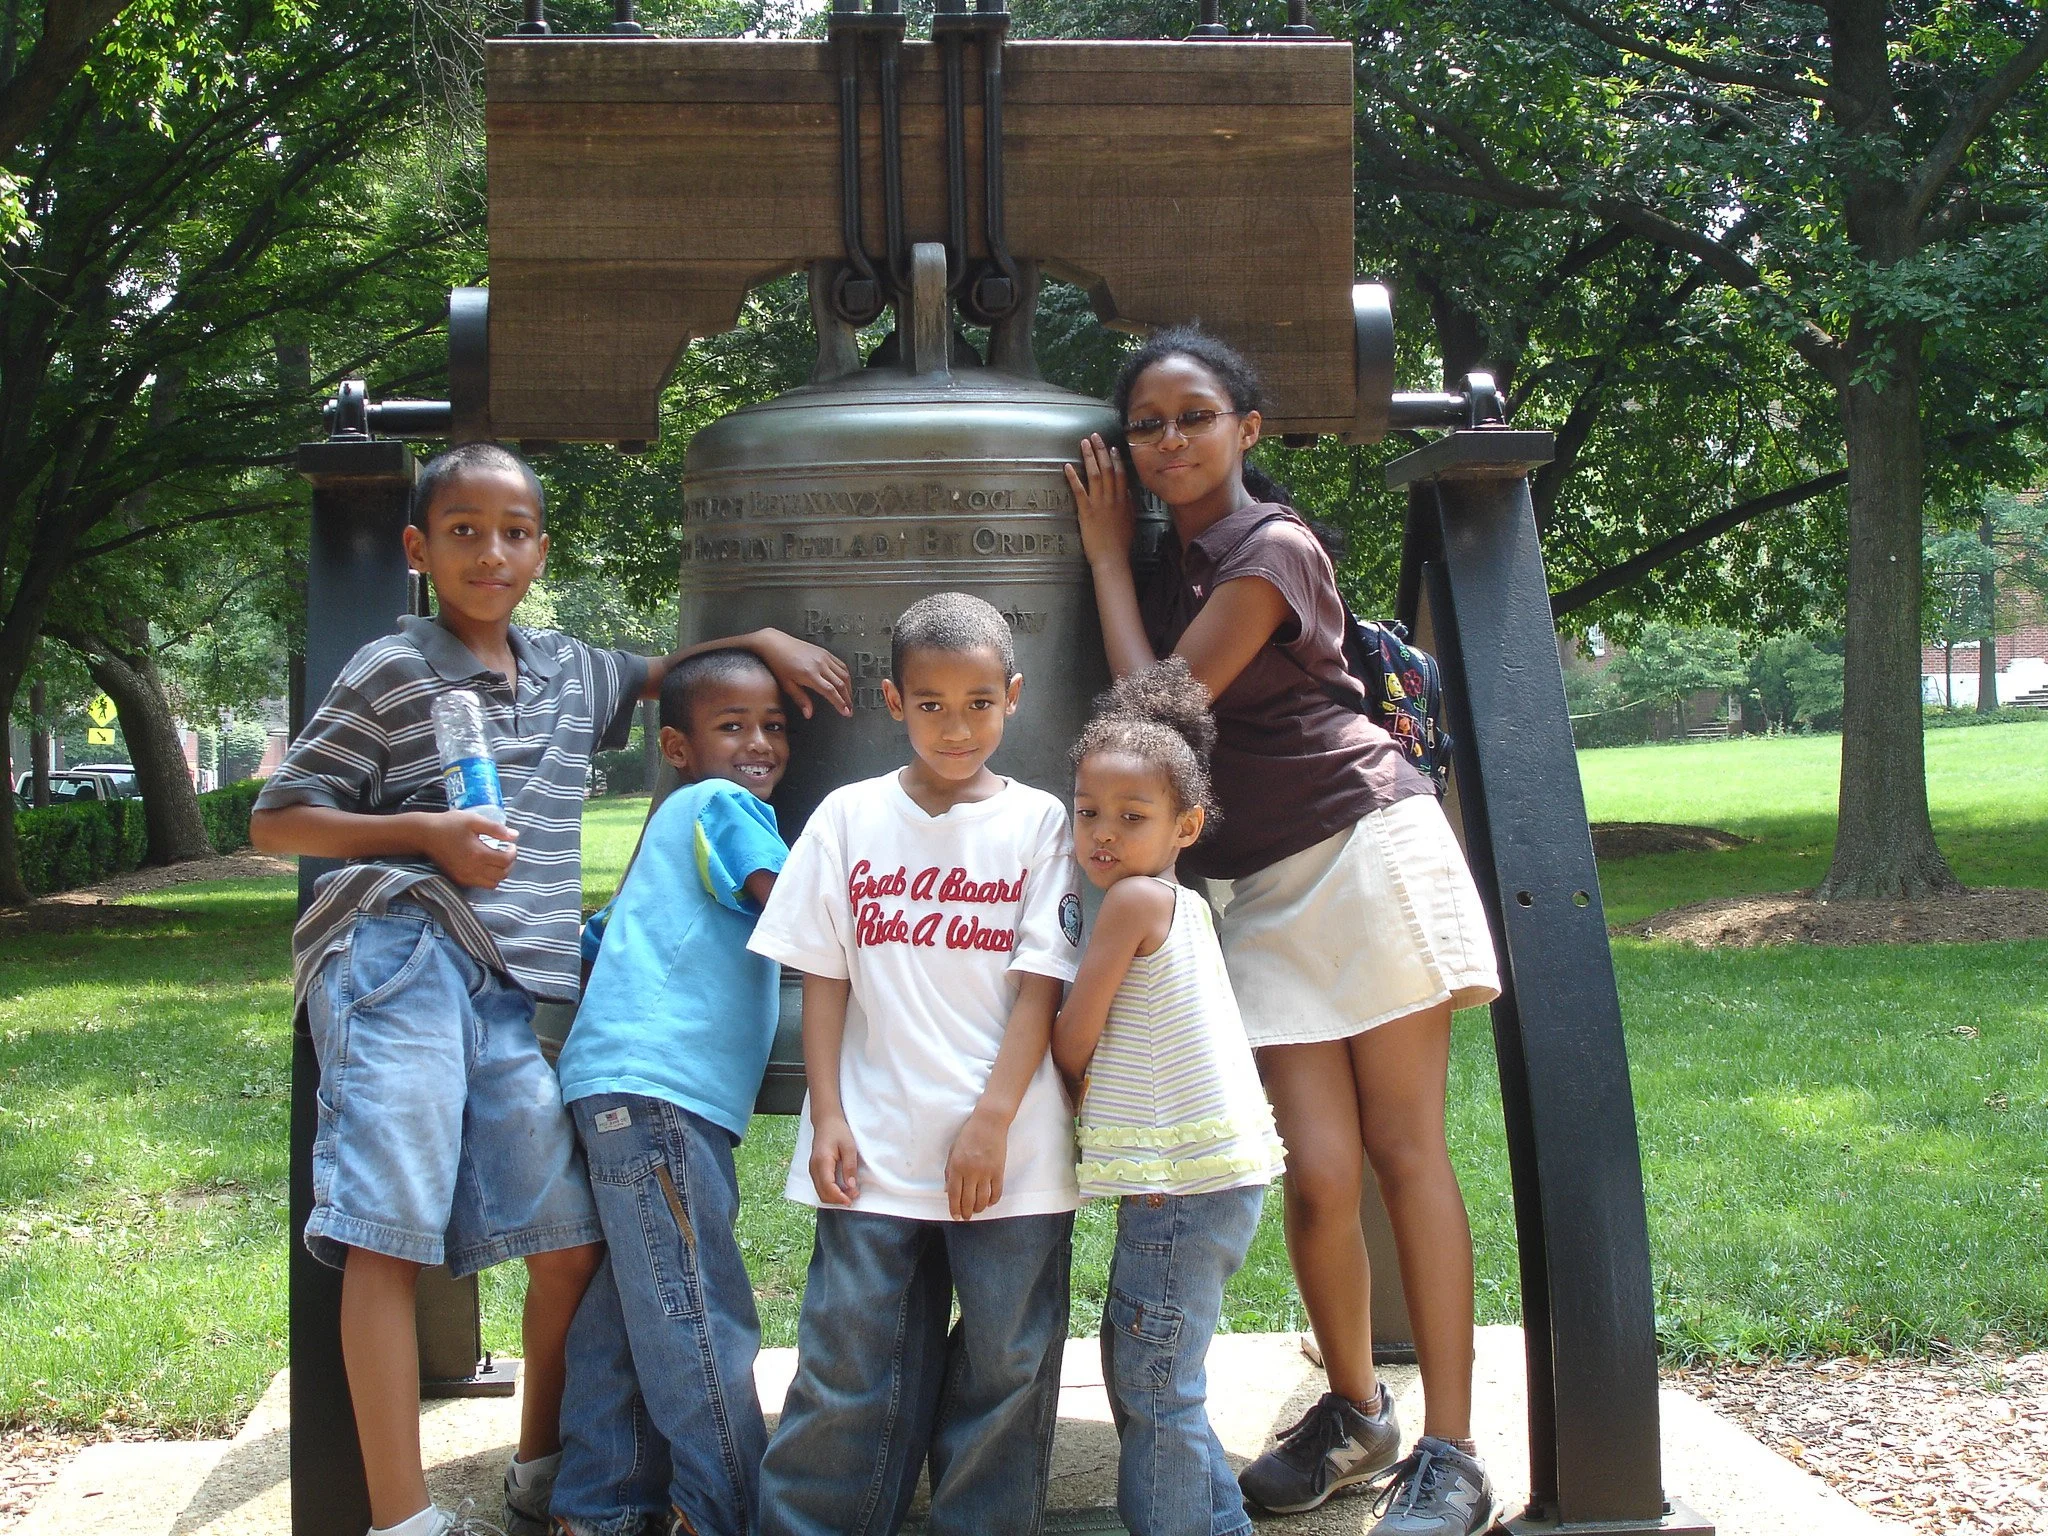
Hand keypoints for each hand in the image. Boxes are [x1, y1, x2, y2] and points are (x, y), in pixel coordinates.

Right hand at [421, 810, 519, 887]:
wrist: (426, 834)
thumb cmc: (450, 824)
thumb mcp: (474, 820)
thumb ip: (496, 828)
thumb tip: (515, 835)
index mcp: (478, 854)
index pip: (505, 861)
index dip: (513, 853)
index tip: (510, 844)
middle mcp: (472, 870)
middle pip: (502, 875)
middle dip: (509, 864)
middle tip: (506, 852)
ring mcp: (464, 877)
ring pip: (492, 884)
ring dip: (500, 873)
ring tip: (497, 860)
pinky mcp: (458, 880)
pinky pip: (480, 885)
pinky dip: (488, 878)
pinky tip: (485, 865)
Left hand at [751, 630, 853, 718]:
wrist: (775, 643)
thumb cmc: (778, 662)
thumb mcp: (787, 685)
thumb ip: (801, 699)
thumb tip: (809, 713)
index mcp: (810, 674)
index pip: (831, 692)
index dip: (840, 703)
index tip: (845, 712)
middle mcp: (819, 664)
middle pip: (840, 683)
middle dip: (847, 698)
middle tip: (849, 709)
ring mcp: (823, 657)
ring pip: (844, 674)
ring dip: (849, 687)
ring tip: (848, 698)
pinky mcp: (824, 652)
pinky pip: (841, 664)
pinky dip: (846, 675)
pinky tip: (845, 682)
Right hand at [809, 1114, 860, 1204]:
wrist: (826, 1121)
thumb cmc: (838, 1131)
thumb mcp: (849, 1147)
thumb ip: (849, 1167)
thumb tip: (851, 1187)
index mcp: (822, 1162)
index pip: (828, 1187)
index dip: (839, 1197)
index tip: (851, 1200)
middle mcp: (814, 1168)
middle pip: (822, 1193)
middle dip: (837, 1199)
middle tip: (853, 1197)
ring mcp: (812, 1169)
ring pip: (820, 1192)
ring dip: (834, 1197)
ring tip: (849, 1193)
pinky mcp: (814, 1170)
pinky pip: (820, 1186)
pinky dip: (830, 1192)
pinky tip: (841, 1189)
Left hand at [944, 1107, 1008, 1220]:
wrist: (989, 1122)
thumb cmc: (968, 1134)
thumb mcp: (953, 1151)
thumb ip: (949, 1172)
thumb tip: (948, 1190)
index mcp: (957, 1166)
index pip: (954, 1194)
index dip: (954, 1208)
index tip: (955, 1216)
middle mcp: (971, 1172)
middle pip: (968, 1200)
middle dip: (966, 1212)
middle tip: (966, 1217)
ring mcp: (986, 1172)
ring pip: (982, 1199)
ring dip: (979, 1209)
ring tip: (976, 1211)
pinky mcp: (998, 1170)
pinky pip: (997, 1191)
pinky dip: (993, 1200)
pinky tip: (989, 1202)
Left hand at [1064, 433, 1136, 568]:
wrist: (1112, 558)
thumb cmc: (1121, 543)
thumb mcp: (1130, 520)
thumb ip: (1128, 504)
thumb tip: (1127, 491)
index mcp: (1123, 500)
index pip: (1120, 474)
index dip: (1115, 459)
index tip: (1111, 447)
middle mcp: (1112, 498)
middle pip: (1107, 469)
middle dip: (1101, 450)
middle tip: (1095, 436)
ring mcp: (1099, 503)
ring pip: (1094, 474)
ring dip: (1089, 457)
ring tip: (1084, 443)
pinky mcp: (1086, 511)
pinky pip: (1079, 490)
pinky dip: (1073, 477)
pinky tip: (1068, 466)